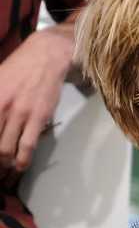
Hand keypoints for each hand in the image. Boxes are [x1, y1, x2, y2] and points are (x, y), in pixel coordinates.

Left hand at [0, 24, 72, 179]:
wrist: (45, 56)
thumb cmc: (19, 68)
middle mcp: (0, 107)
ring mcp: (18, 113)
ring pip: (5, 148)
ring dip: (4, 164)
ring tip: (4, 171)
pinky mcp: (37, 116)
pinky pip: (27, 144)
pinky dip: (22, 160)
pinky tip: (20, 167)